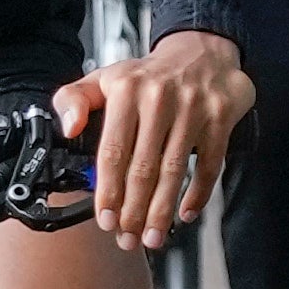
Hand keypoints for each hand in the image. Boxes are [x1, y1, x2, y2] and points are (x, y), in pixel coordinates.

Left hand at [61, 29, 252, 248]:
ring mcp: (192, 109)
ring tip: (152, 237)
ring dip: (162, 210)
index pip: (113, 150)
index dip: (108, 190)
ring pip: (175, 171)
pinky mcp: (220, 117)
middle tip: (127, 238)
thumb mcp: (105, 78)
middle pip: (144, 167)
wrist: (202, 50)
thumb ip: (74, 99)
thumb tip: (69, 128)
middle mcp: (159, 98)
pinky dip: (198, 194)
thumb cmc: (149, 75)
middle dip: (134, 210)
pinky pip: (210, 164)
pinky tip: (185, 213)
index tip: (105, 218)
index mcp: (126, 91)